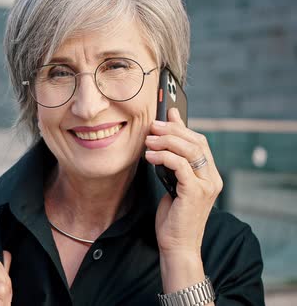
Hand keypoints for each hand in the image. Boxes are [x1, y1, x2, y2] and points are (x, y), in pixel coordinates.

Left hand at [144, 108, 222, 255]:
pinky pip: (181, 166)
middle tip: (152, 127)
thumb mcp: (172, 184)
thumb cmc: (173, 217)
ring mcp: (206, 185)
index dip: (183, 126)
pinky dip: (164, 157)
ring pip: (190, 151)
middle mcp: (212, 178)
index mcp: (209, 175)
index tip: (167, 114)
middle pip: (196, 142)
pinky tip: (149, 156)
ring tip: (148, 141)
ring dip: (166, 142)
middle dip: (173, 130)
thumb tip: (163, 141)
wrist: (177, 245)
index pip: (199, 142)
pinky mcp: (195, 192)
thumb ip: (172, 164)